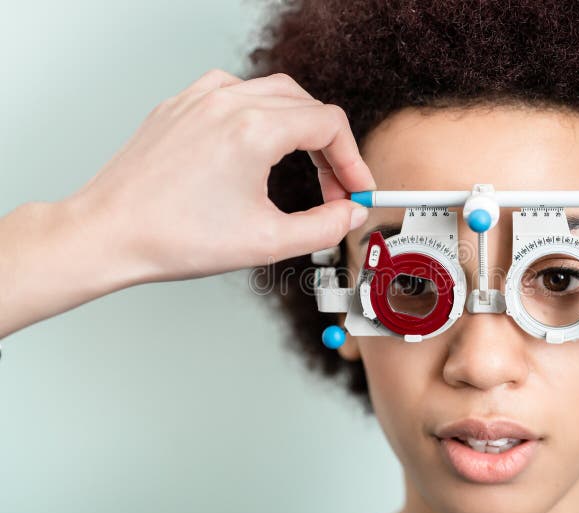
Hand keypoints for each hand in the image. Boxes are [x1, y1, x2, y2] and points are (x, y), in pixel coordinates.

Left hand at [69, 69, 374, 282]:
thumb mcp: (267, 241)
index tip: (356, 189)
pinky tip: (257, 142)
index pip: (329, 125)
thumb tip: (349, 215)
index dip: (353, 160)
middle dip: (330, 147)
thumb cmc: (174, 237)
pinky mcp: (179, 106)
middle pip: (307, 106)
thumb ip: (324, 227)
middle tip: (334, 186)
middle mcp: (227, 103)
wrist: (110, 234)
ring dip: (298, 125)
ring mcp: (199, 99)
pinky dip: (259, 114)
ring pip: (273, 92)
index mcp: (253, 130)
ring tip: (302, 162)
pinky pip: (234, 93)